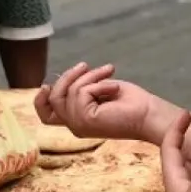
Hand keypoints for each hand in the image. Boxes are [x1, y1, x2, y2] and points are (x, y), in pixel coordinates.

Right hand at [34, 62, 158, 140]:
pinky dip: (99, 84)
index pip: (46, 115)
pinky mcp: (86, 121)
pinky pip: (82, 93)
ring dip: (90, 77)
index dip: (40, 100)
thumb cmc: (131, 102)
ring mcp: (79, 125)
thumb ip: (80, 88)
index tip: (47, 84)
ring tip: (109, 74)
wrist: (150, 114)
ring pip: (68, 92)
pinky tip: (114, 88)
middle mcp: (74, 125)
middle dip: (69, 76)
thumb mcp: (100, 89)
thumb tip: (64, 77)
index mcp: (76, 120)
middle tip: (87, 66)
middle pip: (53, 98)